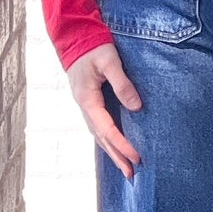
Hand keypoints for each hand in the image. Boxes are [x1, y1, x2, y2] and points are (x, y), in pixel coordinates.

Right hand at [67, 43, 142, 178]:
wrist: (75, 36)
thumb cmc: (93, 46)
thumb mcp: (110, 62)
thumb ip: (123, 84)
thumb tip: (136, 107)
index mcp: (87, 99)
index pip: (107, 129)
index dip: (122, 145)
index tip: (136, 157)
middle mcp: (84, 106)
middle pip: (101, 138)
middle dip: (116, 157)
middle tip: (131, 175)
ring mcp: (84, 105)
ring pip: (98, 135)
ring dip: (111, 152)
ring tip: (125, 167)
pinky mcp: (89, 102)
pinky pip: (98, 127)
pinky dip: (107, 140)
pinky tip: (114, 146)